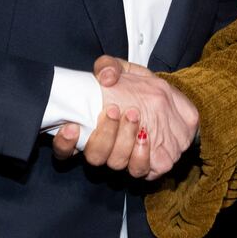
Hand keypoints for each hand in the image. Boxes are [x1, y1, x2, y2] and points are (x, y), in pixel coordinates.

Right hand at [53, 56, 197, 179]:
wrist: (173, 100)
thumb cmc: (141, 87)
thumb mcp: (125, 69)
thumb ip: (109, 66)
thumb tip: (105, 76)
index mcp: (91, 130)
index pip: (64, 149)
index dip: (63, 143)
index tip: (71, 127)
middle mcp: (106, 149)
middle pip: (95, 156)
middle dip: (104, 134)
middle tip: (115, 111)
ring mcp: (126, 160)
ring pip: (116, 163)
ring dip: (123, 141)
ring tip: (134, 115)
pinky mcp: (150, 165)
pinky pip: (141, 171)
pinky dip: (142, 155)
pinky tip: (146, 136)